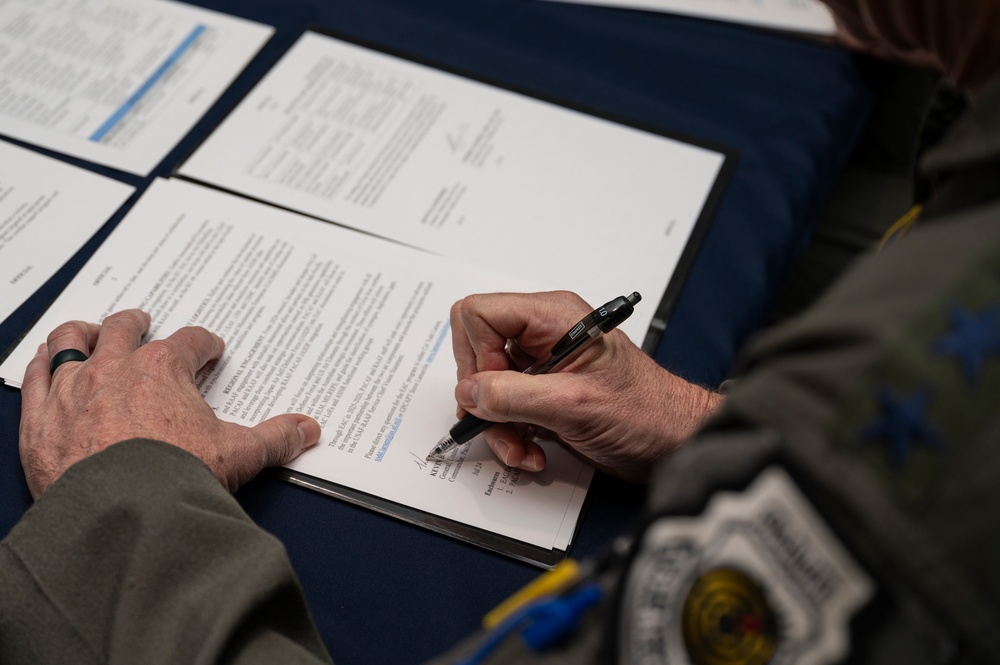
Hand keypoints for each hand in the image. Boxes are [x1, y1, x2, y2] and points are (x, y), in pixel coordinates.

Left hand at [19, 309, 320, 498]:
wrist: (122, 512)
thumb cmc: (174, 478)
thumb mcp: (238, 455)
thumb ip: (275, 437)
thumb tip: (306, 429)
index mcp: (164, 369)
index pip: (189, 341)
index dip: (202, 344)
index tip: (208, 350)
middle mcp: (115, 368)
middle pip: (124, 329)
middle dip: (136, 324)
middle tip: (142, 322)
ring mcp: (74, 389)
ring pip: (72, 341)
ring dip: (83, 332)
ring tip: (89, 331)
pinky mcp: (40, 416)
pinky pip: (35, 374)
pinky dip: (41, 363)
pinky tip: (46, 361)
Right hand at [450, 291, 722, 482]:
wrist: (674, 443)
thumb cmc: (647, 412)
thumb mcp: (575, 404)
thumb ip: (515, 395)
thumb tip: (469, 391)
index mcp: (551, 317)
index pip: (479, 313)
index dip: (476, 353)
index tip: (493, 389)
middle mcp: (542, 336)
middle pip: (476, 353)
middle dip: (484, 399)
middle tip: (502, 422)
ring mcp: (541, 367)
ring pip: (485, 388)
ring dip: (497, 426)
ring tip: (522, 449)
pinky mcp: (542, 395)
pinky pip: (503, 411)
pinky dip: (510, 436)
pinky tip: (532, 452)